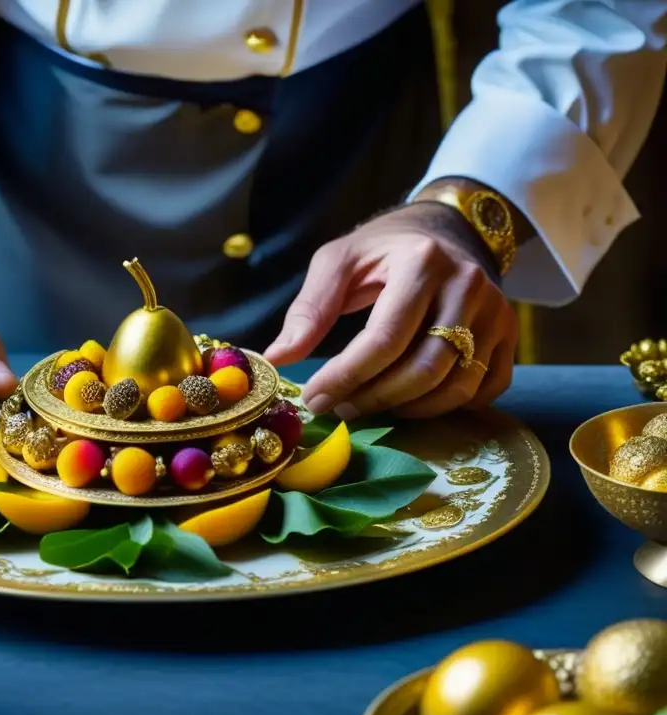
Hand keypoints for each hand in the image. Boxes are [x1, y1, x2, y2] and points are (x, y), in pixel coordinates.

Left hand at [264, 203, 517, 419]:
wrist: (445, 230)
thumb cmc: (383, 248)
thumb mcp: (338, 262)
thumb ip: (309, 309)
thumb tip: (277, 358)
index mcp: (422, 262)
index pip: (385, 337)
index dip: (346, 376)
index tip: (313, 398)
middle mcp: (468, 286)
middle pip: (423, 369)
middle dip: (373, 399)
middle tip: (338, 408)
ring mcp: (498, 313)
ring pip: (455, 386)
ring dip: (406, 409)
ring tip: (367, 405)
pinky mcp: (510, 336)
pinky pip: (484, 390)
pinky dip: (447, 407)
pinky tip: (411, 401)